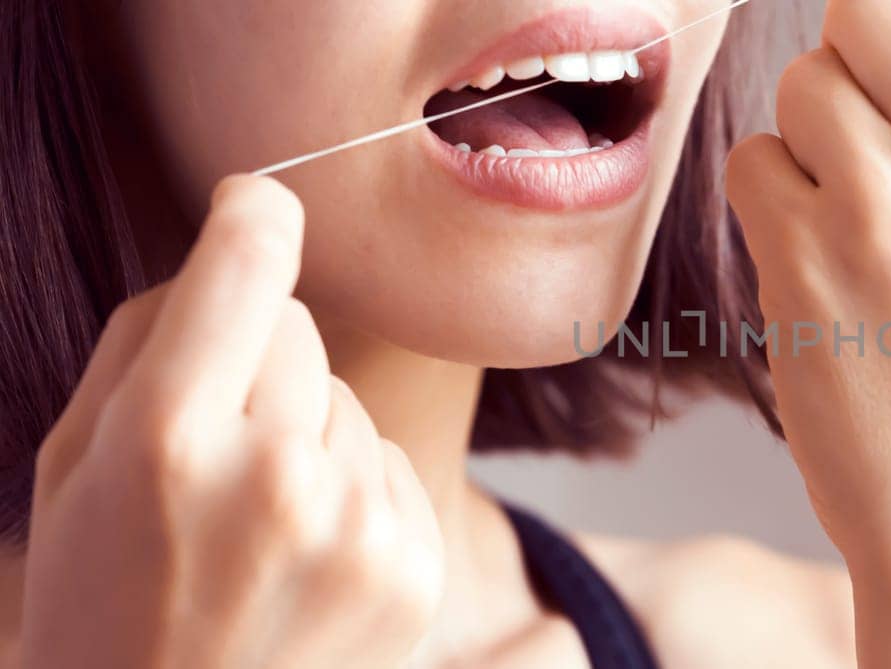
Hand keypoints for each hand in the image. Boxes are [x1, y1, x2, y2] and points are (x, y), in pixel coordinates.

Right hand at [22, 176, 443, 667]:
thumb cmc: (105, 608)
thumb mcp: (71, 475)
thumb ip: (139, 348)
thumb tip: (228, 249)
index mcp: (166, 441)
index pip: (245, 267)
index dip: (252, 216)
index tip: (255, 203)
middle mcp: (274, 475)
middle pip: (296, 329)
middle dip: (256, 366)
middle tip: (210, 459)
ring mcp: (357, 526)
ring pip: (345, 400)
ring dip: (307, 438)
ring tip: (255, 534)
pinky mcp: (414, 566)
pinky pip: (388, 463)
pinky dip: (353, 492)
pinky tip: (304, 564)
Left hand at [727, 0, 890, 664]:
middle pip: (868, 4)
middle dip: (854, 51)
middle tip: (873, 130)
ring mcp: (884, 204)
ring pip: (801, 83)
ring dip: (811, 137)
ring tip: (859, 224)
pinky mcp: (801, 257)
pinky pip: (753, 160)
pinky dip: (771, 201)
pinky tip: (820, 267)